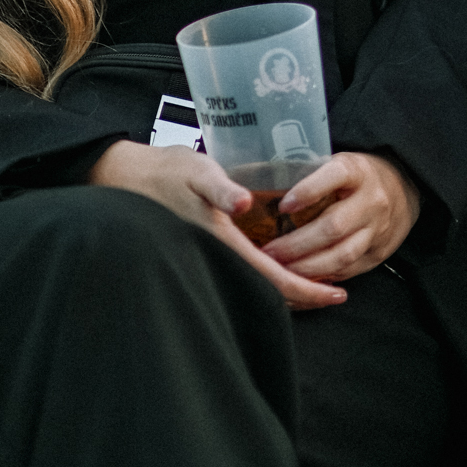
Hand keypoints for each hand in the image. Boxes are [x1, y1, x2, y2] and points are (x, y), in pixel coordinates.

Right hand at [88, 140, 347, 310]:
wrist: (129, 179)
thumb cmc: (167, 171)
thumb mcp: (198, 171)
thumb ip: (222, 188)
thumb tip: (242, 202)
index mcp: (222, 242)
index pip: (273, 277)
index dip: (307, 289)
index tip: (337, 294)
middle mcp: (218, 257)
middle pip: (269, 289)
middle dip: (304, 295)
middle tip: (337, 294)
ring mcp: (212, 256)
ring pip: (256, 283)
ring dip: (288, 286)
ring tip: (319, 283)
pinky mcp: (207, 249)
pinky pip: (244, 271)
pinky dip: (269, 274)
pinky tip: (283, 266)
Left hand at [262, 153, 420, 282]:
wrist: (404, 190)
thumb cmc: (356, 176)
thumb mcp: (337, 162)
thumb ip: (307, 172)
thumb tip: (252, 177)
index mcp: (356, 171)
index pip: (334, 176)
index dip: (309, 191)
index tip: (283, 205)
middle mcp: (370, 200)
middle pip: (333, 226)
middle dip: (297, 244)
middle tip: (268, 253)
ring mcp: (376, 229)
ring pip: (342, 254)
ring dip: (307, 267)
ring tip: (279, 270)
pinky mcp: (377, 253)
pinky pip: (348, 271)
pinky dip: (322, 278)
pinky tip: (300, 280)